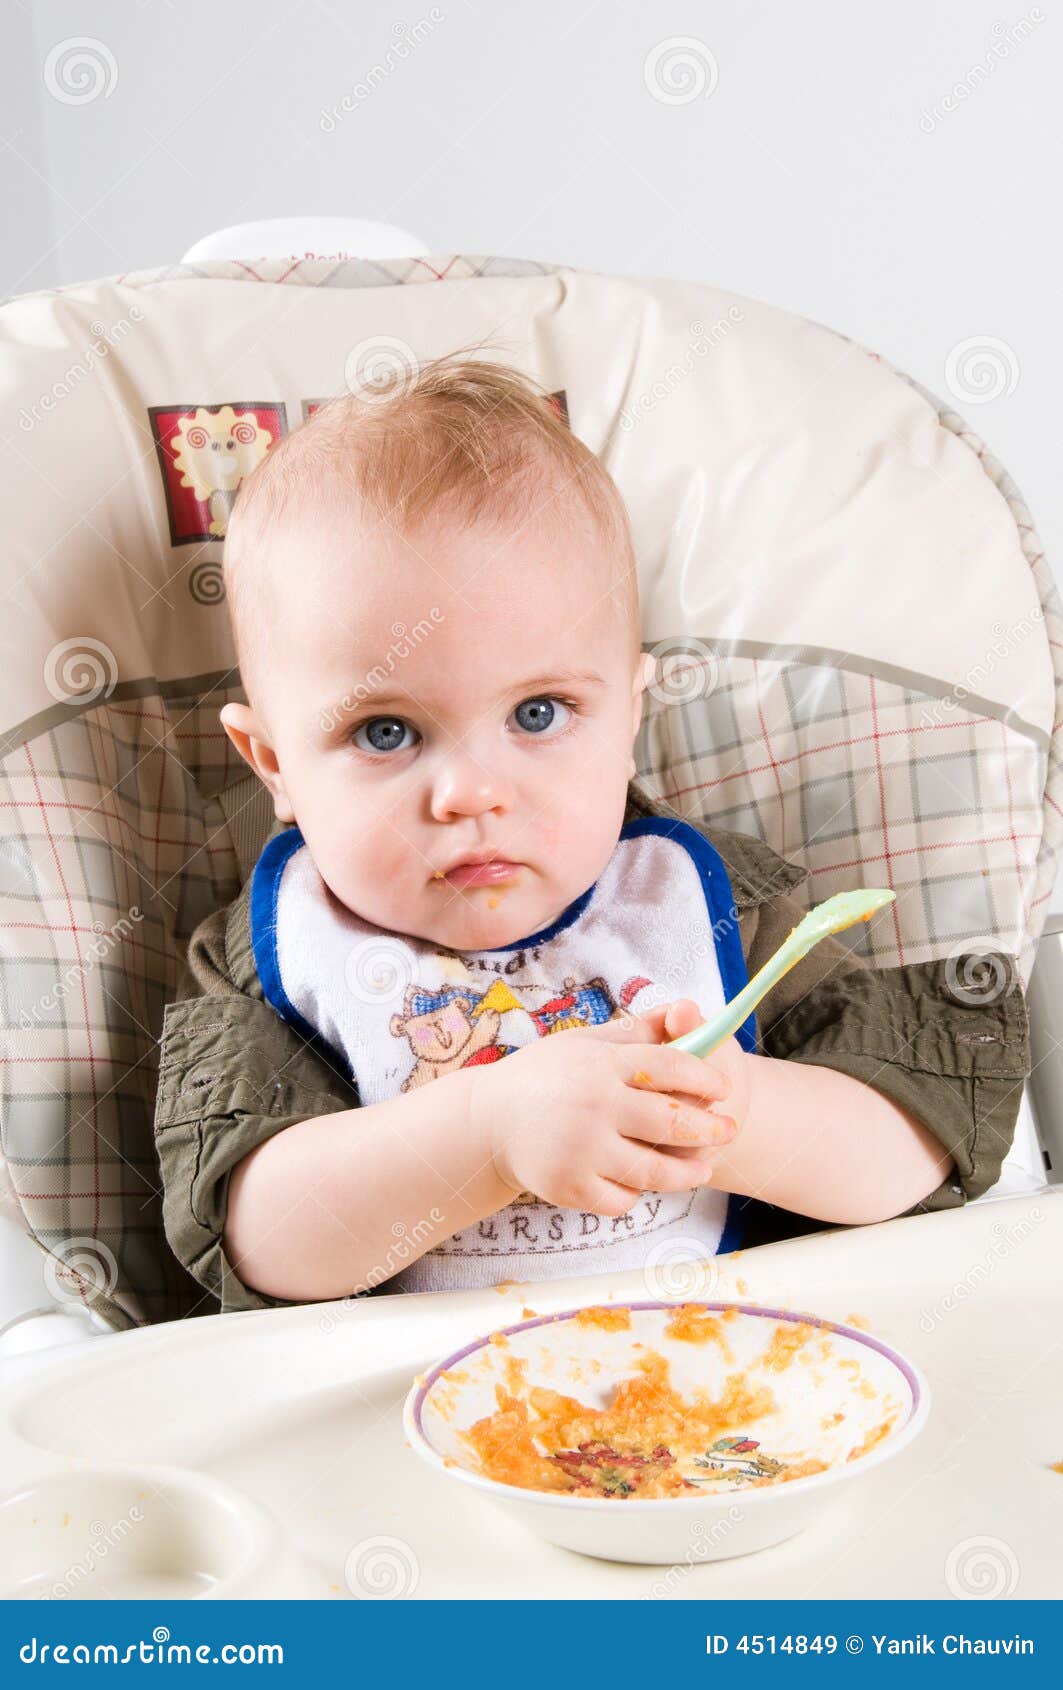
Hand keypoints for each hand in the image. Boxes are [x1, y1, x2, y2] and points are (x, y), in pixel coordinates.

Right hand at [470, 1000, 741, 1216]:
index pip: (669, 1066)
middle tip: (729, 1131)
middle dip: (710, 1129)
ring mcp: (581, 1150)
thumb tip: (687, 1011)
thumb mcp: (585, 1043)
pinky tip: (639, 1180)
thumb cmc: (544, 1077)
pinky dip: (635, 1192)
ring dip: (687, 1171)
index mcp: (600, 1064)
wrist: (486, 1123)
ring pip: (655, 1170)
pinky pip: (623, 1198)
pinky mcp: (570, 1187)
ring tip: (700, 1168)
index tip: (722, 1088)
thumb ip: (638, 1031)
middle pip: (672, 1122)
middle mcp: (593, 1106)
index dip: (704, 1077)